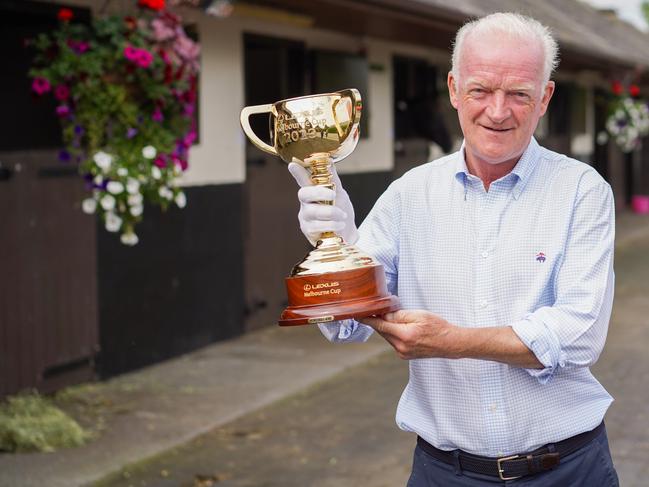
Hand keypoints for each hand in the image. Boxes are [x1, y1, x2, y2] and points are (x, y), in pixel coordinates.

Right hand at [288, 162, 358, 245]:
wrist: (347, 231)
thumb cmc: (340, 209)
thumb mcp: (339, 193)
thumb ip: (333, 179)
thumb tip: (330, 160)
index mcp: (312, 191)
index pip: (302, 180)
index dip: (297, 173)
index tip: (292, 165)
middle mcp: (305, 203)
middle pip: (303, 194)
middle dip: (319, 192)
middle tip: (333, 194)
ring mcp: (305, 217)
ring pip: (312, 211)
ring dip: (331, 212)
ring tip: (343, 215)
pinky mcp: (308, 231)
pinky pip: (317, 226)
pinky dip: (331, 224)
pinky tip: (340, 225)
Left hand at [363, 310, 543, 367]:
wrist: (451, 343)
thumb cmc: (438, 327)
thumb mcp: (419, 315)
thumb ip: (400, 315)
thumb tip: (384, 314)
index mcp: (404, 335)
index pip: (380, 325)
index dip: (368, 319)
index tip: (358, 315)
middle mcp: (401, 347)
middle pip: (382, 331)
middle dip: (379, 320)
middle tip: (376, 309)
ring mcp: (403, 354)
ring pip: (388, 337)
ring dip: (387, 327)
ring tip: (393, 317)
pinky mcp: (405, 356)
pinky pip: (394, 342)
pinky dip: (393, 334)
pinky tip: (400, 328)